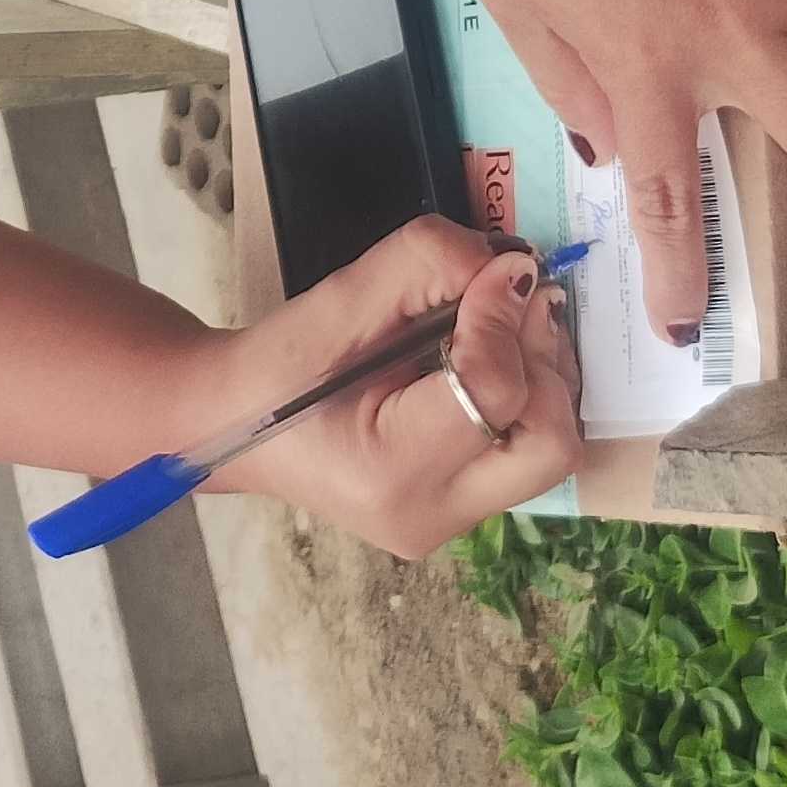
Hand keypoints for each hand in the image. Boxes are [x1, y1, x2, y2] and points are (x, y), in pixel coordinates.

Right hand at [207, 220, 577, 554]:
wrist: (232, 424)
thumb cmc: (276, 364)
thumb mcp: (336, 298)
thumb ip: (426, 265)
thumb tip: (514, 264)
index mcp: (389, 472)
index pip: (494, 391)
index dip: (503, 316)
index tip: (492, 267)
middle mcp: (432, 515)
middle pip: (551, 443)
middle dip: (541, 359)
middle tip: (510, 299)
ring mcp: (454, 522)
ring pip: (555, 448)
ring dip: (542, 373)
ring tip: (499, 323)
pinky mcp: (466, 509)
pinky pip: (532, 449)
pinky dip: (530, 393)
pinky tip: (492, 356)